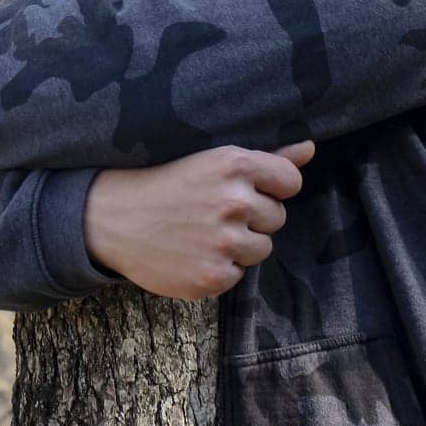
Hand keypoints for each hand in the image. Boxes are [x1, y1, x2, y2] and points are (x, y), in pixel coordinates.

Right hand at [85, 140, 314, 300]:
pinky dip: (220, 268)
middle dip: (253, 216)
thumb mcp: (215, 160)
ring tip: (204, 233)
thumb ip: (269, 157)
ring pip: (262, 247)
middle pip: (277, 217)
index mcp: (235, 165)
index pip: (290, 181)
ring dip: (240, 244)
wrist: (113, 219)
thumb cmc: (169, 184)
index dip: (271, 187)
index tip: (246, 189)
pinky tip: (194, 253)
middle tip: (214, 212)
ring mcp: (225, 242)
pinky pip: (239, 274)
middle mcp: (234, 202)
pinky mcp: (214, 276)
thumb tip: (311, 148)